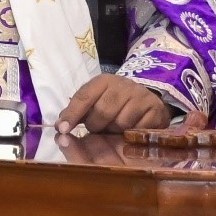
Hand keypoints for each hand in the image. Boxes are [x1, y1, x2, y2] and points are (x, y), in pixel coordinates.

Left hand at [56, 74, 177, 138]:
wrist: (147, 99)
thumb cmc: (114, 102)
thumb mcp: (95, 102)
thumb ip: (76, 112)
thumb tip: (59, 126)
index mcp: (103, 81)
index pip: (83, 97)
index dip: (72, 114)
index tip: (62, 129)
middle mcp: (123, 84)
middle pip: (102, 112)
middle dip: (96, 125)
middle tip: (98, 128)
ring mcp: (141, 95)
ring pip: (120, 123)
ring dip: (114, 130)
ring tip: (115, 127)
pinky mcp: (156, 109)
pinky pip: (138, 129)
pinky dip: (131, 133)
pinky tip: (131, 128)